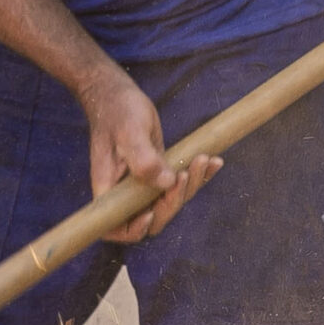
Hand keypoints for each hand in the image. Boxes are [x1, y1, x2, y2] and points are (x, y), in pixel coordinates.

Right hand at [79, 68, 220, 243]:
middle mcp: (126, 192)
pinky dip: (199, 175)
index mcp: (109, 189)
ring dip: (191, 185)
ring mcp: (144, 184)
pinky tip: (214, 160)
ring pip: (170, 200)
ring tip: (203, 159)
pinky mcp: (159, 172)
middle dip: (173, 202)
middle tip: (185, 174)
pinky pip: (180, 182)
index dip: (134, 230)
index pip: (116, 228)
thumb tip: (166, 184)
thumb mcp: (130, 132)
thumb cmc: (117, 111)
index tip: (150, 213)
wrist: (118, 94)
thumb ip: (144, 160)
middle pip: (152, 217)